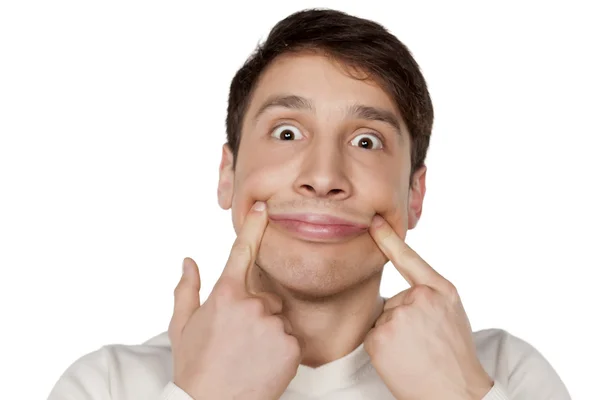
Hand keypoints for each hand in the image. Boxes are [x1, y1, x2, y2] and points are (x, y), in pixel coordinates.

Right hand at [168, 201, 300, 399]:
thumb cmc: (194, 366)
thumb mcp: (181, 327)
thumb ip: (187, 289)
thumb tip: (189, 261)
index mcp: (225, 293)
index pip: (242, 251)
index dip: (254, 226)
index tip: (264, 206)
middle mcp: (252, 303)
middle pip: (266, 296)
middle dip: (257, 312)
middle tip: (239, 340)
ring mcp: (273, 324)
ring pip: (279, 319)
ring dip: (269, 333)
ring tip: (249, 355)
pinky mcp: (291, 345)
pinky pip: (291, 339)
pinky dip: (281, 350)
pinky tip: (263, 364)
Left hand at [364, 215, 492, 399]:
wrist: (456, 392)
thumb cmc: (455, 353)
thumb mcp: (453, 312)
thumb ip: (429, 292)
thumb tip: (404, 284)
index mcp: (440, 290)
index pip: (410, 259)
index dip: (389, 239)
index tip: (374, 222)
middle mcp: (419, 299)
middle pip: (395, 301)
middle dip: (403, 320)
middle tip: (424, 342)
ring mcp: (397, 318)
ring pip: (384, 319)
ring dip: (394, 335)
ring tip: (416, 353)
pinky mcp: (380, 338)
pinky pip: (374, 336)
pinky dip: (383, 348)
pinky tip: (402, 359)